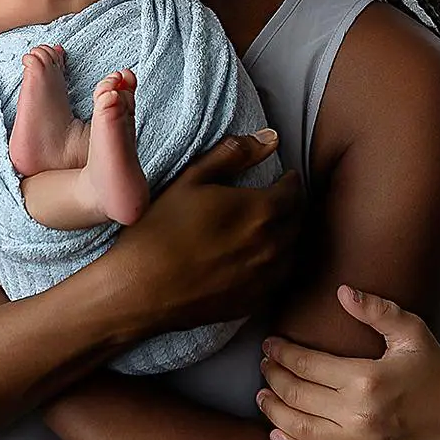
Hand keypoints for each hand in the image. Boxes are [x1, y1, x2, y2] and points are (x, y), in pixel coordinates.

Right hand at [104, 130, 300, 336]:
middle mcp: (273, 245)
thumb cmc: (162, 229)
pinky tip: (257, 258)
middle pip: (298, 220)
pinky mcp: (255, 301)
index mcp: (262, 210)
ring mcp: (266, 277)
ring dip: (287, 235)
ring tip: (269, 226)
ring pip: (292, 250)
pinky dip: (276, 263)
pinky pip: (279, 278)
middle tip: (279, 198)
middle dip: (292, 205)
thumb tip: (269, 138)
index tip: (284, 177)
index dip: (290, 180)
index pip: (294, 190)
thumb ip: (234, 154)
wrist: (141, 289)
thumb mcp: (192, 179)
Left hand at [257, 284, 439, 439]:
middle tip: (264, 367)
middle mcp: (358, 416)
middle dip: (273, 378)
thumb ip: (375, 309)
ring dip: (275, 412)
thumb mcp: (410, 332)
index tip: (270, 345)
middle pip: (297, 396)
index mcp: (365, 379)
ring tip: (263, 397)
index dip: (282, 354)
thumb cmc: (436, 371)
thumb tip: (342, 291)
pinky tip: (276, 435)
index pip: (306, 365)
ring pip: (300, 430)